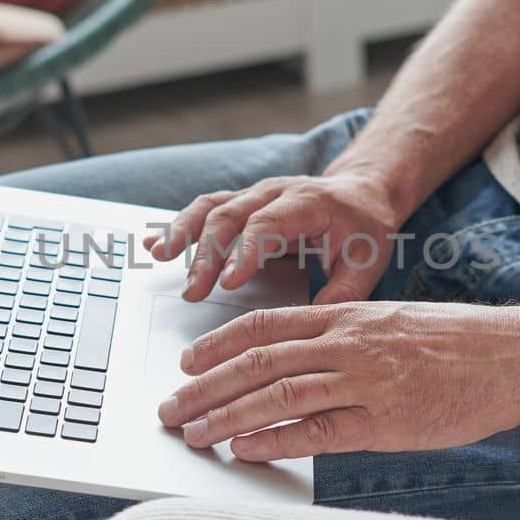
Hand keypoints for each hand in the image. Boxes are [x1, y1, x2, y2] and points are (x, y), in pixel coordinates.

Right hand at [143, 172, 402, 304]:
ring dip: (183, 232)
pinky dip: (179, 226)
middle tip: (193, 290)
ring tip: (159, 256)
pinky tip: (153, 244)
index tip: (228, 282)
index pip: (269, 223)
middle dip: (207, 253)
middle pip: (231, 215)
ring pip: (211, 206)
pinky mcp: (241, 203)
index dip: (245, 250)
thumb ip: (343, 293)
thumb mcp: (367, 261)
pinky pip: (204, 210)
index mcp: (308, 202)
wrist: (361, 193)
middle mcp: (275, 192)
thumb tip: (314, 327)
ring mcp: (254, 195)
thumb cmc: (363, 229)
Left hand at [157, 301, 519, 460]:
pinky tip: (245, 450)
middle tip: (170, 408)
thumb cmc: (457, 344)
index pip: (264, 325)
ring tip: (195, 434)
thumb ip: (345, 341)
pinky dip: (276, 441)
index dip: (217, 344)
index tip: (186, 362)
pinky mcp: (385, 421)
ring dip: (228, 416)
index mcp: (347, 317)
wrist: (515, 356)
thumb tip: (300, 365)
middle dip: (205, 387)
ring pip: (278, 395)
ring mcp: (365, 381)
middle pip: (258, 361)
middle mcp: (347, 343)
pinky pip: (318, 432)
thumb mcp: (392, 325)